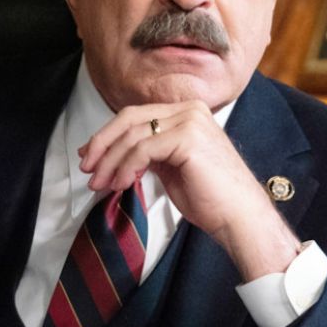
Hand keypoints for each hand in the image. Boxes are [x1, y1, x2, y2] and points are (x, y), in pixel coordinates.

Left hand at [78, 100, 299, 279]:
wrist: (238, 217)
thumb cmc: (210, 198)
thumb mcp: (171, 167)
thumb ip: (149, 152)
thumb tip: (114, 153)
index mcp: (187, 112)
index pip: (135, 115)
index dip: (107, 135)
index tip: (89, 156)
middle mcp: (190, 110)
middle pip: (129, 118)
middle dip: (102, 144)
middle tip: (87, 169)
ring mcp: (190, 120)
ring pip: (132, 135)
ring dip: (110, 162)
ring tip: (101, 184)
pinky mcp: (189, 137)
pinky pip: (142, 149)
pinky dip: (126, 167)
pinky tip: (121, 183)